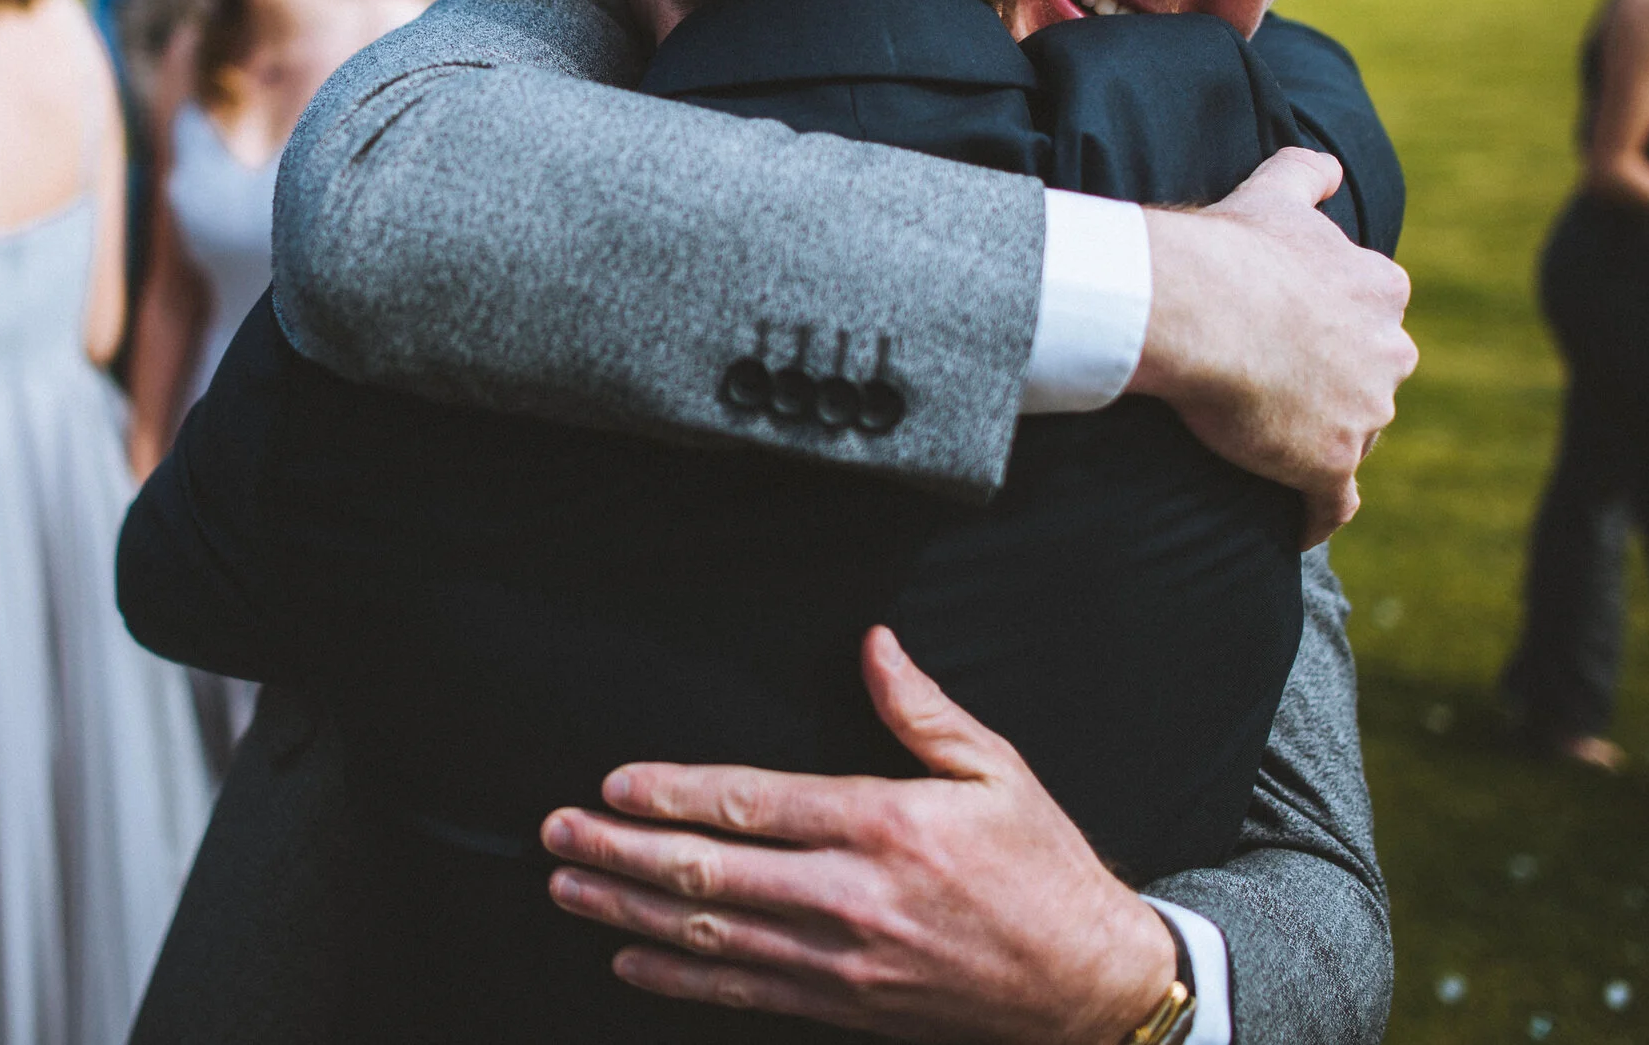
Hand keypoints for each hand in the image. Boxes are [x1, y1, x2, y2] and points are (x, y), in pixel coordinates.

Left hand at [540, 628, 1175, 1042]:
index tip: (614, 783)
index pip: (752, 802)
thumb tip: (871, 643)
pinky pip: (744, 989)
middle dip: (622, 850)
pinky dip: (679, 976)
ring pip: (711, 934)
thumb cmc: (1045, 871)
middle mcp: (852, 897)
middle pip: (710, 872)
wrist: (1091, 988)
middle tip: (557, 832)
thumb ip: (921, 707)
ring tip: (568, 886)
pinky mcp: (846, 1005)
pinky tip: (629, 957)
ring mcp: (843, 961)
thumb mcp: (997, 771)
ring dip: (629, 909)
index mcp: (884, 825)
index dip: (673, 793)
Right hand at [1130, 147, 1414, 545]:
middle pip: (1372, 383)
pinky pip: (1331, 506)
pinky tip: (1293, 525)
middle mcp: (1389, 351)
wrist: (1195, 308)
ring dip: (1321, 447)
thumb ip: (1306, 174)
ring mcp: (1365, 413)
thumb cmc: (1229, 250)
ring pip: (1355, 439)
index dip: (1331, 333)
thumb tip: (1328, 165)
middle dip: (1339, 392)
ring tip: (1271, 456)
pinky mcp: (1330, 464)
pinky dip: (1313, 518)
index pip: (1371, 320)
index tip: (1295, 341)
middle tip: (1276, 396)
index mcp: (1380, 289)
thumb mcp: (1272, 195)